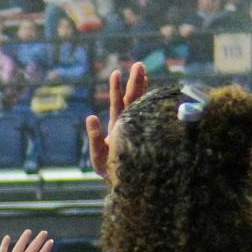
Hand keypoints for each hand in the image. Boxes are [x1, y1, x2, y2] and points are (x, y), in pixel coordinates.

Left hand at [84, 61, 146, 178]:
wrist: (126, 186)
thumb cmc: (111, 172)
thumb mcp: (99, 156)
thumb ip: (95, 138)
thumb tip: (90, 116)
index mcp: (118, 127)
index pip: (118, 105)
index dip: (117, 90)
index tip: (116, 73)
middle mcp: (130, 125)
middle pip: (132, 100)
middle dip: (135, 83)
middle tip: (139, 64)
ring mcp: (140, 129)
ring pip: (143, 106)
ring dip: (143, 89)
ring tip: (145, 72)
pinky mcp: (150, 136)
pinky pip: (154, 119)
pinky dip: (156, 107)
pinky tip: (161, 96)